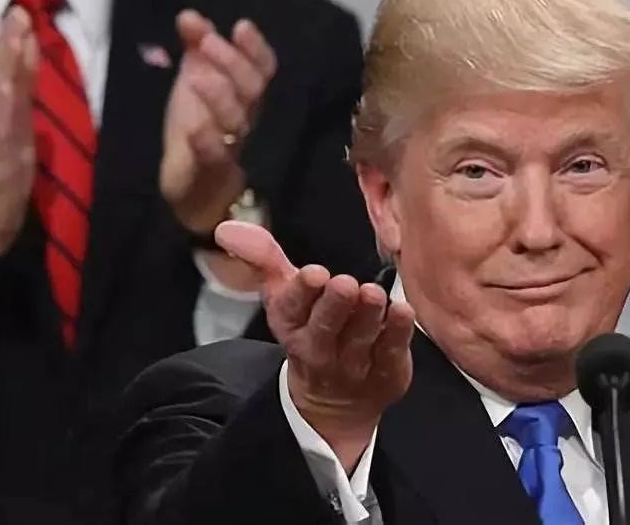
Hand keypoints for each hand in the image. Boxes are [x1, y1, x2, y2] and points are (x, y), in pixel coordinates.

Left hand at [161, 10, 276, 234]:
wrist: (192, 190)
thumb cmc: (201, 133)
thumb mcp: (195, 84)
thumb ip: (196, 49)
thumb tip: (189, 15)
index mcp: (246, 98)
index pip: (263, 70)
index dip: (255, 49)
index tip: (240, 27)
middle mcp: (246, 121)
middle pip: (253, 91)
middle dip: (234, 64)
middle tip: (209, 44)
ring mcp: (232, 148)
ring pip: (237, 122)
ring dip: (220, 97)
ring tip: (197, 77)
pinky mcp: (212, 174)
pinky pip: (216, 158)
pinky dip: (207, 142)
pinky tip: (195, 128)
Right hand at [215, 221, 415, 471]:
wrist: (332, 402)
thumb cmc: (309, 330)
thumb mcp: (282, 295)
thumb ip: (262, 258)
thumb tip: (226, 228)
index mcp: (290, 324)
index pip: (291, 307)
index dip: (302, 291)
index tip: (314, 274)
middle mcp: (318, 347)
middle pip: (325, 326)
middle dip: (334, 305)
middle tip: (344, 283)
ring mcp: (352, 364)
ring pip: (359, 339)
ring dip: (367, 316)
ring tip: (374, 294)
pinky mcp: (384, 373)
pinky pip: (391, 352)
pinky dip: (398, 332)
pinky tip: (403, 310)